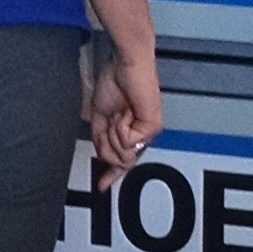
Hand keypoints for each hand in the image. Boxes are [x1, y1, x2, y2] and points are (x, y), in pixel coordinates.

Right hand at [85, 45, 161, 176]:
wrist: (123, 65)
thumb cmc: (114, 83)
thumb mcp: (99, 119)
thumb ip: (101, 141)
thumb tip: (105, 161)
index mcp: (132, 132)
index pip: (123, 159)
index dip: (112, 174)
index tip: (102, 186)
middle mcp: (143, 134)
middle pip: (120, 161)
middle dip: (108, 144)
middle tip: (111, 120)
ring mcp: (149, 132)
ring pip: (123, 154)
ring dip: (113, 133)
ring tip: (120, 113)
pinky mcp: (152, 127)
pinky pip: (127, 142)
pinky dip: (120, 127)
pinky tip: (126, 113)